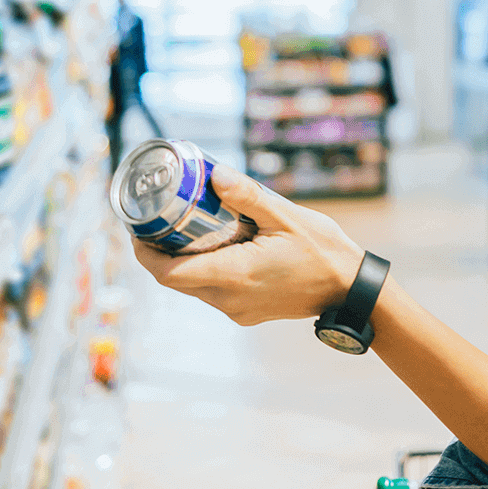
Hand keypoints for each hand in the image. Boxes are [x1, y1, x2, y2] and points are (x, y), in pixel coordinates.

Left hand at [133, 162, 365, 325]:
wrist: (350, 291)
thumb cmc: (323, 252)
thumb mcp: (287, 216)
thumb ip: (249, 197)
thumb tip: (216, 176)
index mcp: (234, 275)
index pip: (168, 272)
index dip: (144, 252)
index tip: (137, 228)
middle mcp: (229, 299)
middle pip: (175, 280)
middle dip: (160, 252)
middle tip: (159, 218)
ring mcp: (237, 310)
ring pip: (193, 287)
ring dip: (184, 260)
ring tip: (188, 226)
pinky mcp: (246, 312)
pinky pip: (212, 292)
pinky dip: (205, 269)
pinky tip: (218, 244)